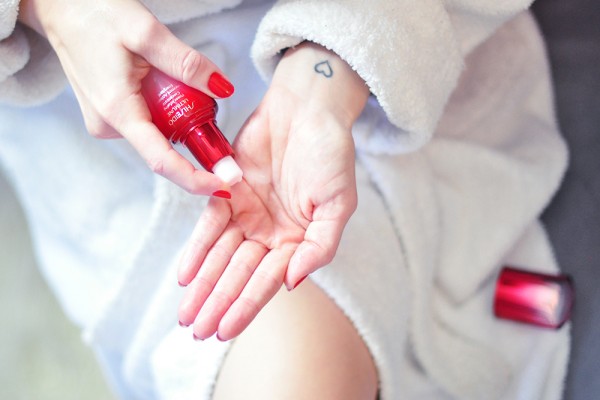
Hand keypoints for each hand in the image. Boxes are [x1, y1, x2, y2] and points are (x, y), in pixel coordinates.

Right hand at [18, 0, 232, 193]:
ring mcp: (107, 122)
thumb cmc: (94, 14)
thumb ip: (186, 63)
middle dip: (193, 135)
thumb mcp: (145, 31)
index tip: (225, 186)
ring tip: (170, 75)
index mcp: (118, 111)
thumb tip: (223, 89)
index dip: (196, 179)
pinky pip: (147, 121)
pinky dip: (163, 108)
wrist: (58, 7)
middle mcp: (110, 126)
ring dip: (177, 114)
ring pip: (158, 132)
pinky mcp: (109, 115)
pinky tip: (157, 80)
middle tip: (208, 101)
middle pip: (165, 147)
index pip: (162, 161)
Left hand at [177, 43, 369, 340]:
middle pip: (239, 274)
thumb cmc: (331, 154)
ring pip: (220, 256)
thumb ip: (320, 245)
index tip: (224, 331)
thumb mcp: (338, 204)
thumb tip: (294, 282)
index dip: (246, 306)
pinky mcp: (228, 191)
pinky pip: (209, 224)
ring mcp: (249, 213)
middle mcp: (271, 232)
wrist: (308, 108)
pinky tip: (185, 273)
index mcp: (298, 240)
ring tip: (186, 313)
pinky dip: (196, 248)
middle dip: (218, 303)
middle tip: (196, 331)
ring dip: (203, 284)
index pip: (268, 280)